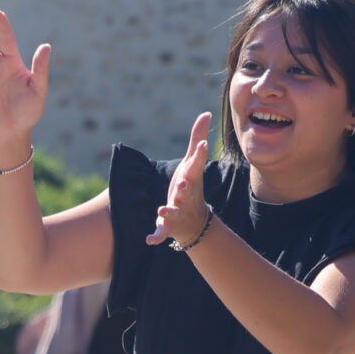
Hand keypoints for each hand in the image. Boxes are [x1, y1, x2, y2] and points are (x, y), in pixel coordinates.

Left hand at [147, 113, 213, 246]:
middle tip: (182, 181)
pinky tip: (148, 240)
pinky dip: (156, 236)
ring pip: (173, 211)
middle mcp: (186, 195)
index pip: (196, 164)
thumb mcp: (192, 163)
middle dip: (184, 186)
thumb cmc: (190, 187)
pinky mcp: (168, 226)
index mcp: (191, 178)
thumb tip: (206, 113)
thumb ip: (196, 139)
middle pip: (186, 189)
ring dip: (169, 210)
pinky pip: (162, 232)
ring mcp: (177, 211)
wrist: (195, 224)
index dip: (199, 154)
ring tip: (163, 209)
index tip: (202, 144)